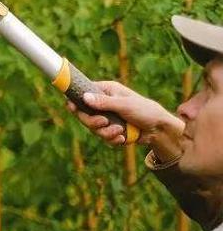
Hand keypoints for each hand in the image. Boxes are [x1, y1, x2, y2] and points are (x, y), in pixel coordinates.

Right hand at [66, 81, 183, 155]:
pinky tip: (124, 137)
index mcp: (106, 91)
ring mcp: (107, 118)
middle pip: (84, 114)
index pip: (83, 94)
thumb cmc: (146, 111)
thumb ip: (104, 103)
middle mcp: (104, 104)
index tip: (71, 107)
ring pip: (93, 128)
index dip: (75, 101)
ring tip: (120, 132)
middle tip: (103, 123)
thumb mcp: (125, 105)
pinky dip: (113, 139)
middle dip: (93, 122)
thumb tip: (84, 97)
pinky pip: (104, 137)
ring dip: (106, 133)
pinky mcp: (112, 130)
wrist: (160, 129)